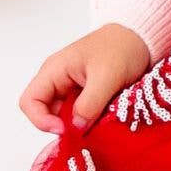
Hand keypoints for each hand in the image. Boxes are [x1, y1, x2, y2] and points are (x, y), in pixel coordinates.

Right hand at [19, 23, 152, 134]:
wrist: (140, 38)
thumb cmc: (121, 48)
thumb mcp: (106, 77)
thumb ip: (90, 103)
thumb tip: (76, 127)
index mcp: (54, 71)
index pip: (29, 101)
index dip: (41, 120)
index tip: (65, 130)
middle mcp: (59, 81)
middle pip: (48, 113)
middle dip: (65, 126)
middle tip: (88, 132)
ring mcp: (74, 89)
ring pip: (68, 116)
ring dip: (82, 124)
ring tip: (102, 124)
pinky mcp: (90, 96)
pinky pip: (84, 114)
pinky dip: (93, 121)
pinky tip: (107, 120)